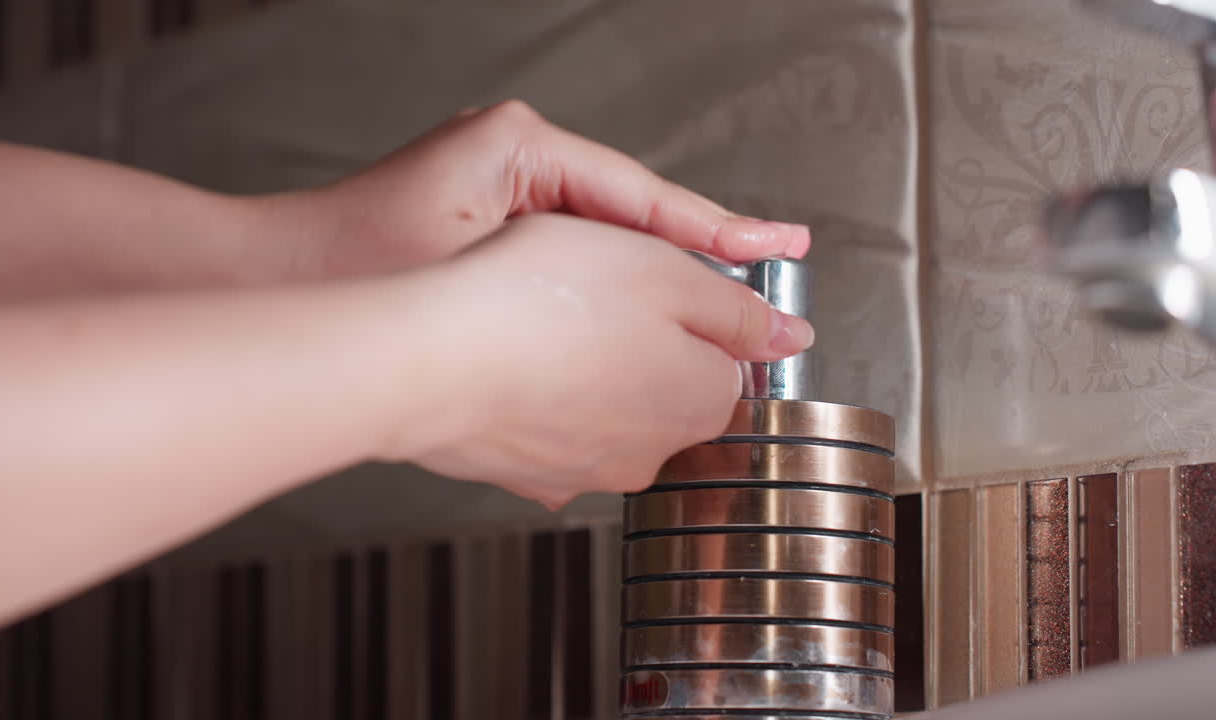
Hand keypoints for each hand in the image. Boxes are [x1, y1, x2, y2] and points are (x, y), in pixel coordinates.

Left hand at [272, 100, 810, 277]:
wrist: (284, 283)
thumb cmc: (357, 251)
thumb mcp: (479, 235)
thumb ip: (570, 244)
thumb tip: (645, 291)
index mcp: (523, 151)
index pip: (642, 197)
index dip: (716, 231)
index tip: (778, 246)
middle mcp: (521, 173)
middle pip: (637, 222)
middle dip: (703, 256)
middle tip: (775, 279)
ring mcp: (509, 211)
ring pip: (610, 254)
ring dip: (662, 287)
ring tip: (729, 316)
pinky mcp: (493, 250)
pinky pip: (571, 279)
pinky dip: (606, 309)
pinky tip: (645, 334)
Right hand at [404, 213, 813, 508]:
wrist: (425, 356)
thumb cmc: (538, 301)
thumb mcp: (665, 273)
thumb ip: (739, 309)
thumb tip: (789, 335)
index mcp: (698, 401)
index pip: (729, 362)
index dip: (696, 313)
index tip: (657, 284)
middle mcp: (649, 451)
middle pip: (667, 389)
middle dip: (641, 343)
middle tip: (592, 291)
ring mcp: (583, 469)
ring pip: (605, 407)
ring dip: (587, 368)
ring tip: (544, 318)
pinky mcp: (525, 471)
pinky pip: (548, 424)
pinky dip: (538, 394)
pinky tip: (511, 357)